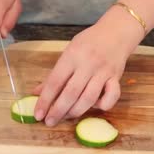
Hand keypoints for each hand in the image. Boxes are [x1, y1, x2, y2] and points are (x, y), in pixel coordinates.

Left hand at [33, 11, 143, 126]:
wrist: (116, 31)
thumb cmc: (89, 42)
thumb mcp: (69, 52)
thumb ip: (55, 73)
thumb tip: (37, 92)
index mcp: (72, 56)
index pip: (55, 82)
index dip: (45, 100)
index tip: (38, 114)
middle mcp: (88, 64)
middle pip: (71, 93)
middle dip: (58, 111)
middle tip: (49, 122)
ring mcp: (103, 72)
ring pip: (89, 98)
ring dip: (76, 111)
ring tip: (66, 118)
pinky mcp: (117, 78)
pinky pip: (112, 96)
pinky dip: (103, 105)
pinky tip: (95, 107)